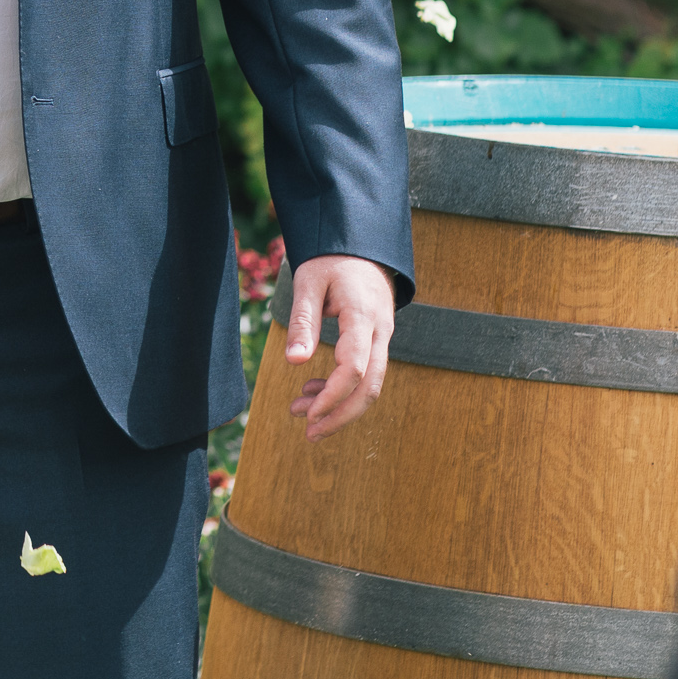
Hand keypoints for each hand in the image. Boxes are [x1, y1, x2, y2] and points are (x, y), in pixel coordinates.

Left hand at [285, 253, 397, 440]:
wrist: (361, 245)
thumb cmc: (331, 259)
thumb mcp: (308, 282)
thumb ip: (302, 322)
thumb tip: (294, 362)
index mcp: (364, 316)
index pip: (354, 368)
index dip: (332, 396)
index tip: (309, 414)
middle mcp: (381, 331)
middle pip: (371, 387)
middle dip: (341, 415)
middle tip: (310, 434)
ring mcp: (383, 337)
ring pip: (371, 384)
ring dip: (339, 404)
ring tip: (301, 411)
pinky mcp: (377, 341)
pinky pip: (366, 372)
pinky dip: (342, 387)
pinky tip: (313, 389)